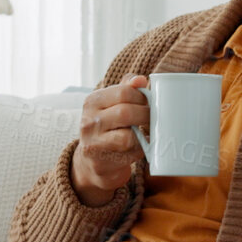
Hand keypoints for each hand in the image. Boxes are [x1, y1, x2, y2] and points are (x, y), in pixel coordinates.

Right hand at [71, 74, 149, 206]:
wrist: (94, 161)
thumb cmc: (109, 128)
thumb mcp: (113, 105)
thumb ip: (126, 88)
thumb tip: (141, 79)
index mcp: (92, 101)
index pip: (123, 91)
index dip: (142, 97)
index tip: (149, 103)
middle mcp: (88, 120)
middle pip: (126, 112)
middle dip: (146, 115)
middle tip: (153, 119)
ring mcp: (92, 142)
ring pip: (128, 134)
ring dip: (142, 134)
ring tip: (144, 132)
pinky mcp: (100, 161)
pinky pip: (129, 153)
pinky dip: (139, 149)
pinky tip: (138, 146)